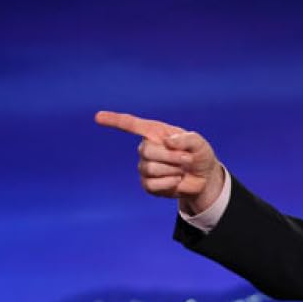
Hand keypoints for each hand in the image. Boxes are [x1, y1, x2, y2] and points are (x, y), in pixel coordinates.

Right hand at [94, 111, 223, 213]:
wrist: (204, 178)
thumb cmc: (199, 154)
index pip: (132, 125)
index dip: (115, 120)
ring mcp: (145, 167)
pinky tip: (177, 181)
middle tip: (187, 159)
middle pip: (147, 151)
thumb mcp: (200, 143)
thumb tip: (167, 142)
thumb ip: (187, 139)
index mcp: (155, 133)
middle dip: (171, 157)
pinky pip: (152, 185)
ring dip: (173, 170)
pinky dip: (169, 183)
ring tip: (183, 169)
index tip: (98, 117)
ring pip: (150, 168)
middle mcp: (147, 148)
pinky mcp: (148, 185)